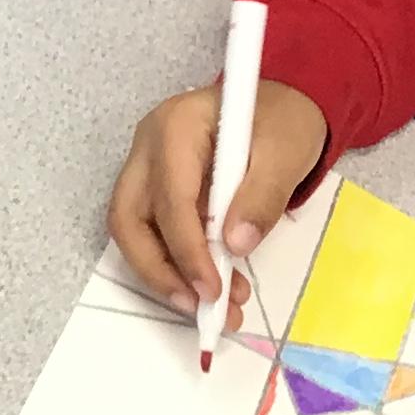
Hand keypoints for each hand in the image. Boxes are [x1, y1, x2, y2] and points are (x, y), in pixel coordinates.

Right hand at [108, 78, 329, 323]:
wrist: (283, 107)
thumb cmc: (283, 122)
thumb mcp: (286, 155)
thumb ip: (261, 198)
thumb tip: (235, 246)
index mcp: (177, 125)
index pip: (169, 197)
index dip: (186, 249)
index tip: (211, 290)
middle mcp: (149, 146)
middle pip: (129, 218)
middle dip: (159, 270)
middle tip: (199, 307)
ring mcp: (147, 167)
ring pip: (133, 230)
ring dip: (167, 273)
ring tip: (218, 304)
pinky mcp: (156, 188)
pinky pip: (152, 231)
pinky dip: (177, 263)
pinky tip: (213, 284)